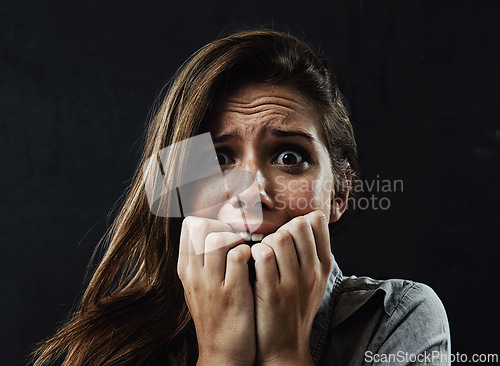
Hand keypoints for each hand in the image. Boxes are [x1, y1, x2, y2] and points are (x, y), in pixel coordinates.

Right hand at [177, 217, 254, 365]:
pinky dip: (250, 254)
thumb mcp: (200, 287)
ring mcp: (211, 283)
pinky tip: (255, 265)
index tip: (225, 233)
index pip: (190, 226)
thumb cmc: (217, 315)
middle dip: (224, 226)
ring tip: (246, 254)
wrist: (223, 354)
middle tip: (237, 242)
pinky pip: (238, 256)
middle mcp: (194, 273)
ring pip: (219, 238)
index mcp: (186, 269)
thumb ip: (203, 260)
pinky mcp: (232, 293)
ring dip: (238, 240)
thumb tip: (214, 231)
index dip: (211, 222)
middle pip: (201, 226)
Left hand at [251, 210, 332, 364]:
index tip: (286, 231)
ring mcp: (292, 282)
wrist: (285, 347)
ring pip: (279, 237)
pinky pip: (262, 255)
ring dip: (264, 240)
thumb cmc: (294, 307)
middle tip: (270, 242)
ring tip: (260, 254)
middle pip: (298, 225)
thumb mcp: (313, 280)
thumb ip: (311, 251)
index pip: (317, 222)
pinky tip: (250, 262)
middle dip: (280, 227)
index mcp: (323, 266)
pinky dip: (253, 252)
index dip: (298, 219)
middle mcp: (311, 272)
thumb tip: (308, 217)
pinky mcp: (271, 292)